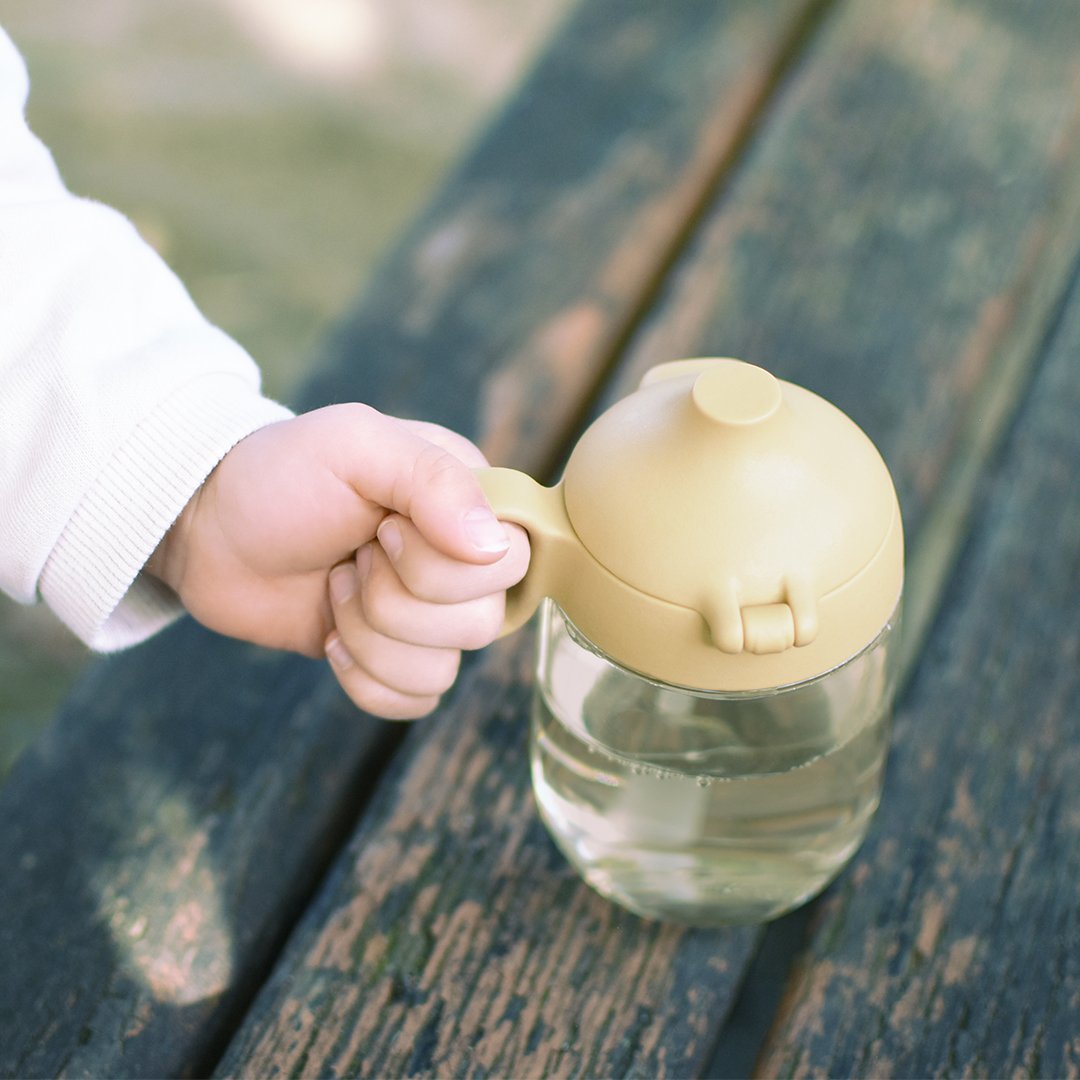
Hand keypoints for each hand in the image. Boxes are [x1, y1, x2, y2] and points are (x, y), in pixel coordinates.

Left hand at [147, 403, 528, 718]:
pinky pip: (416, 702)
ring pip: (446, 670)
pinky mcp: (393, 657)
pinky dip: (364, 680)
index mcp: (471, 501)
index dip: (441, 565)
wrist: (209, 529)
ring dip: (369, 638)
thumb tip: (492, 548)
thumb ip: (433, 480)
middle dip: (394, 602)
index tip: (383, 529)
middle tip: (351, 560)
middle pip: (482, 624)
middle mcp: (462, 561)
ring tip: (334, 590)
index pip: (511, 562)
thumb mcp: (355, 444)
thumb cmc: (280, 474)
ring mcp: (429, 615)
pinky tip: (330, 639)